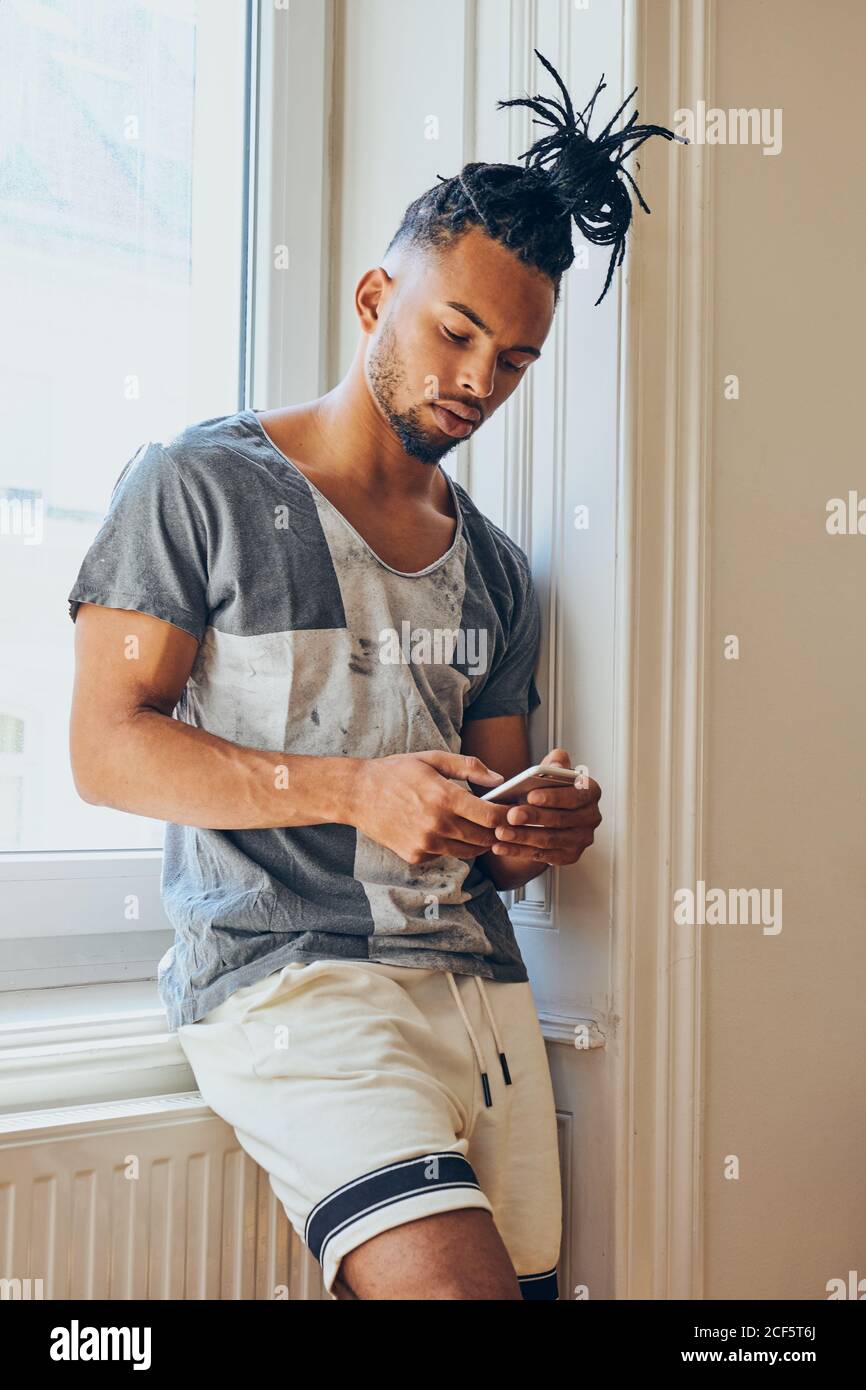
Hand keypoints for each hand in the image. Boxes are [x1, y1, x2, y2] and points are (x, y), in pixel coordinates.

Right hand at [348, 750, 509, 865]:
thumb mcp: (433, 759)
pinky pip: (446, 855)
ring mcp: (426, 844)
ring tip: (477, 827)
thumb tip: (499, 778)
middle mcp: (437, 825)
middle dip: (496, 830)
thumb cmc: (396, 772)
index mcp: (445, 797)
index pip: (491, 816)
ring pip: (468, 851)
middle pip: (484, 837)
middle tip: (500, 822)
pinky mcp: (416, 856)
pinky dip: (452, 846)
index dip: (507, 816)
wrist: (358, 794)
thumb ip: (469, 767)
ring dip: (477, 841)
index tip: (512, 811)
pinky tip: (446, 831)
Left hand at [489, 747, 601, 865]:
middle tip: (511, 815)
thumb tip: (557, 760)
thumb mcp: (553, 772)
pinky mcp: (570, 856)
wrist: (547, 815)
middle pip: (561, 820)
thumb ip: (555, 762)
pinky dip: (519, 851)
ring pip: (550, 840)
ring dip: (523, 837)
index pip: (575, 796)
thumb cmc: (550, 790)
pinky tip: (501, 846)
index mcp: (590, 792)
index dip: (553, 797)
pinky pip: (542, 856)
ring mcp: (582, 839)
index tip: (530, 796)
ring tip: (501, 831)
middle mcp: (591, 817)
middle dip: (534, 818)